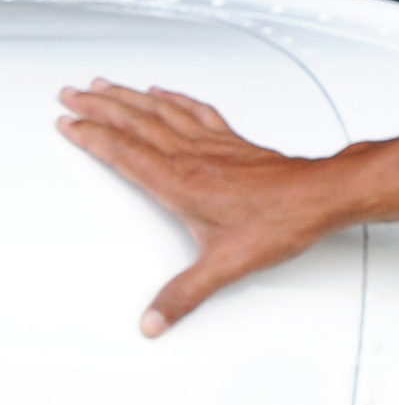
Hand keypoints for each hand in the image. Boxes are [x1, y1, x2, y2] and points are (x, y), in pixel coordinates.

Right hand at [55, 81, 340, 333]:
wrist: (325, 195)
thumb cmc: (282, 220)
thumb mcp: (225, 266)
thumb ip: (185, 294)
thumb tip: (155, 320)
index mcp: (179, 182)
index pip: (122, 152)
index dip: (91, 136)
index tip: (68, 123)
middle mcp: (192, 156)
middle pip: (134, 122)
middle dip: (98, 106)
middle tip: (70, 93)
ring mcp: (214, 145)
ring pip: (160, 111)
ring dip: (128, 96)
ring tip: (104, 84)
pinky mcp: (235, 142)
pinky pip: (196, 112)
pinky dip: (173, 99)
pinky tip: (163, 93)